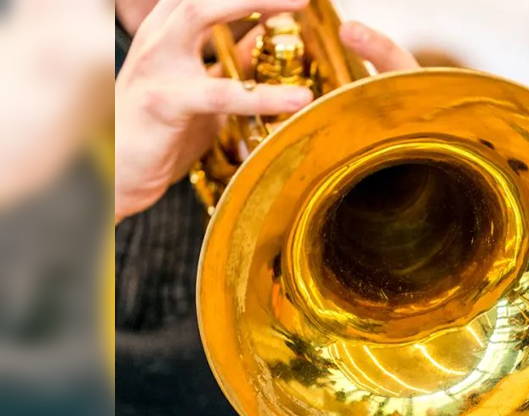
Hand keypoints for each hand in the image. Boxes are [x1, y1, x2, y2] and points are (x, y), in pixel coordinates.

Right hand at [115, 0, 418, 222]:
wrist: (120, 174)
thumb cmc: (163, 129)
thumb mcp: (205, 85)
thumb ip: (231, 57)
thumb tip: (265, 31)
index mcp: (168, 31)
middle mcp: (158, 38)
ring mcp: (156, 65)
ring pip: (200, 15)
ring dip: (252, 3)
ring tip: (298, 6)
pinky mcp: (163, 101)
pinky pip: (219, 93)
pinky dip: (262, 95)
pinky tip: (298, 99)